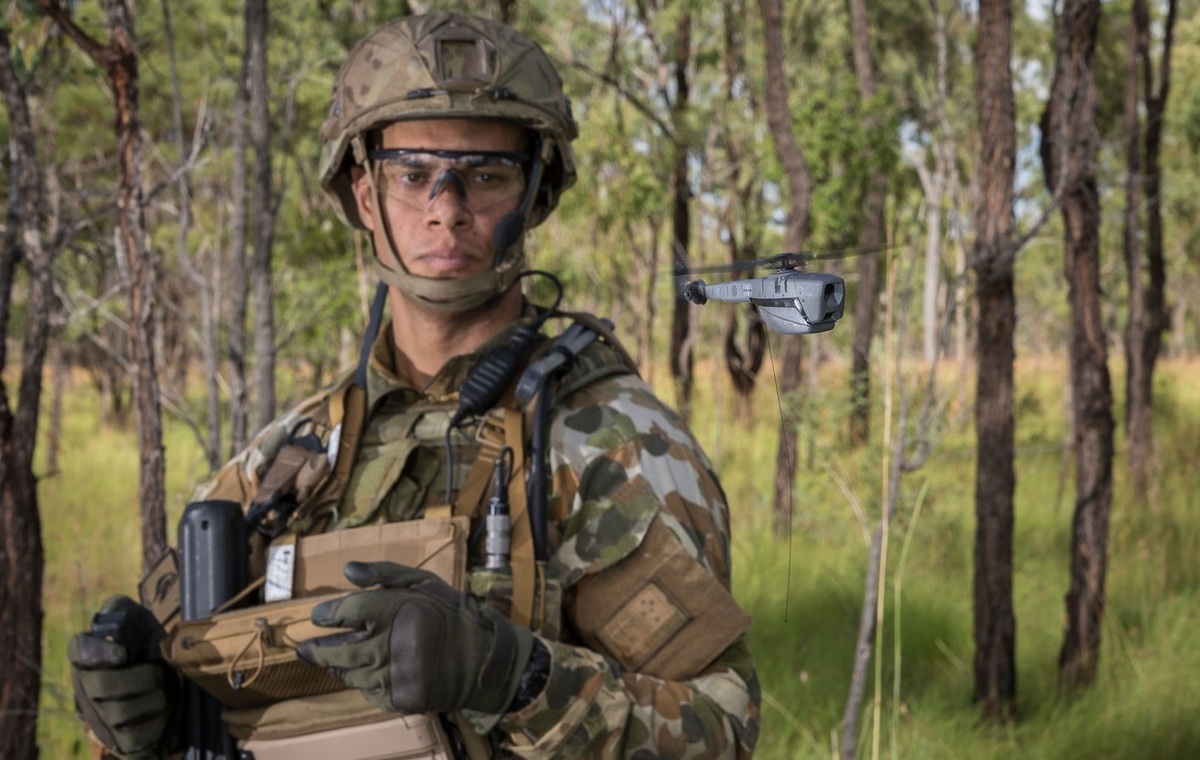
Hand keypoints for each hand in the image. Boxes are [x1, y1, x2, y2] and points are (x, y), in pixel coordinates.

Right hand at [68, 596, 176, 758]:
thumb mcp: (136, 620)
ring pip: (119, 714)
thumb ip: (122, 612)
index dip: (97, 652)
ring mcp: (98, 717)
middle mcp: (85, 687)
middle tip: (158, 673)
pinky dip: (154, 725)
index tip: (121, 654)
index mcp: (87, 654)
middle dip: (139, 678)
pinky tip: (162, 713)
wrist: (164, 679)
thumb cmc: (146, 646)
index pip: (80, 650)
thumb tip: (115, 615)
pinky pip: (132, 740)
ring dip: (151, 700)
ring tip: (161, 691)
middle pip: (103, 687)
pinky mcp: (117, 740)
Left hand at [298, 561, 532, 716]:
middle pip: (338, 651)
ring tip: (329, 662)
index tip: (319, 616)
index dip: (328, 613)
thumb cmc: (452, 613)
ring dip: (336, 667)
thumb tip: (347, 570)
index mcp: (397, 610)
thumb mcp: (424, 582)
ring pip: (350, 673)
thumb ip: (385, 574)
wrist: (484, 657)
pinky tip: (361, 674)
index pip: (346, 611)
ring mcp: (395, 674)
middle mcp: (391, 643)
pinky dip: (361, 682)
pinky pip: (368, 691)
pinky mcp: (400, 697)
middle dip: (317, 650)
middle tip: (304, 649)